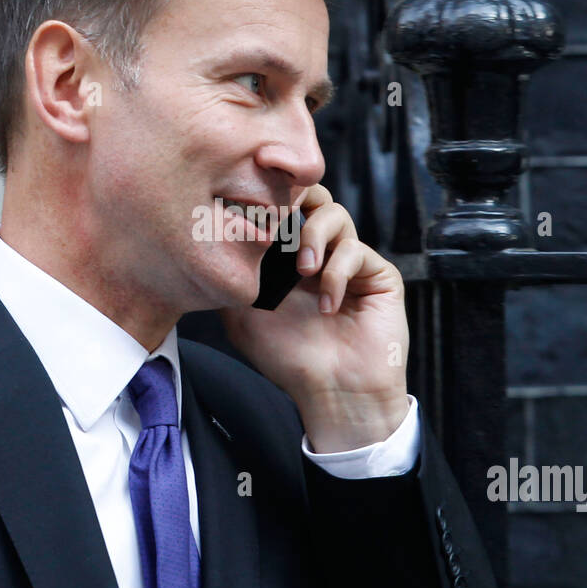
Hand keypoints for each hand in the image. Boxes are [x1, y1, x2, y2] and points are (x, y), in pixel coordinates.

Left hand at [218, 183, 409, 452]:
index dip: (267, 200)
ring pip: (335, 213)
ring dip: (314, 237)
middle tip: (279, 223)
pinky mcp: (377, 273)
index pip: (281, 207)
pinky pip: (356, 250)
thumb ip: (231, 277)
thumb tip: (209, 241)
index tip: (248, 207)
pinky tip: (327, 306)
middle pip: (312, 194)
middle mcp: (320, 252)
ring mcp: (349, 260)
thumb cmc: (289, 358)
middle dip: (294, 201)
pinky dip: (337, 274)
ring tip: (303, 273)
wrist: (332, 392)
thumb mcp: (243, 315)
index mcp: (288, 257)